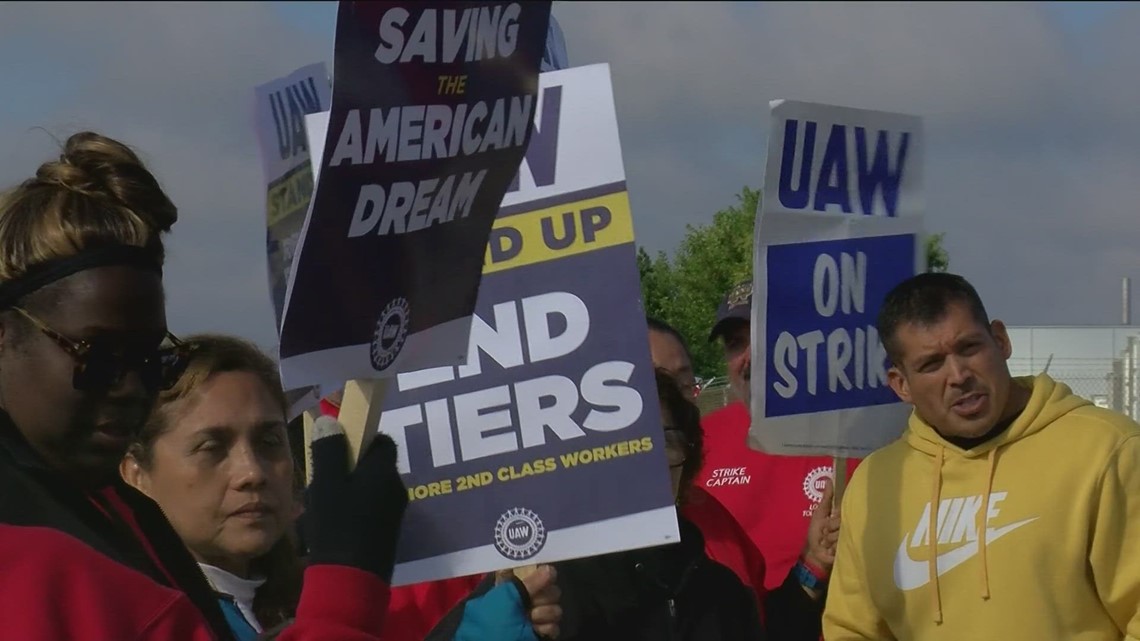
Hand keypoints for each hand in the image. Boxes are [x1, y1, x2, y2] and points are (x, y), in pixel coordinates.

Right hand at [304, 417, 408, 581]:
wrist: (351, 579)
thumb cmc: (338, 524)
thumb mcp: (327, 483)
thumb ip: (329, 450)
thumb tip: (330, 421)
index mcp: (385, 471)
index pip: (382, 442)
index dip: (361, 439)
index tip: (337, 448)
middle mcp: (396, 488)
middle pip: (372, 467)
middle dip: (346, 471)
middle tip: (320, 483)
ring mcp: (394, 513)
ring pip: (366, 491)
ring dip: (343, 494)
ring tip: (318, 509)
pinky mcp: (387, 534)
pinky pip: (367, 512)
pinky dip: (349, 514)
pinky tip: (326, 528)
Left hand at [495, 565, 561, 638]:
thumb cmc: (495, 617)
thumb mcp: (507, 596)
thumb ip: (529, 582)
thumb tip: (550, 569)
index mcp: (518, 586)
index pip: (540, 573)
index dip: (545, 575)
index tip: (544, 578)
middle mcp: (530, 599)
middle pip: (553, 591)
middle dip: (544, 598)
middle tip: (531, 604)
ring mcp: (538, 616)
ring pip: (556, 609)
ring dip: (544, 614)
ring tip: (530, 621)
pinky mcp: (544, 631)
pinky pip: (555, 626)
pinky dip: (546, 629)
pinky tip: (536, 630)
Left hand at [803, 477, 840, 572]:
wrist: (815, 552)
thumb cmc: (816, 532)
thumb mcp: (820, 513)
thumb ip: (827, 498)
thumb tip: (830, 479)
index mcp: (842, 516)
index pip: (844, 510)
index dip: (835, 516)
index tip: (829, 520)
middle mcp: (848, 525)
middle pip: (840, 522)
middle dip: (829, 528)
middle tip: (824, 532)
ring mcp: (848, 538)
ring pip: (840, 534)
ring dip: (829, 539)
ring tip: (826, 542)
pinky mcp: (848, 549)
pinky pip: (840, 546)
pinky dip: (832, 548)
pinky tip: (829, 550)